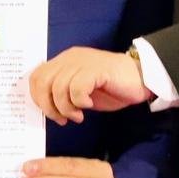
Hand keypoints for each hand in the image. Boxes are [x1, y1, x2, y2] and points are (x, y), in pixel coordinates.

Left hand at [28, 47, 151, 123]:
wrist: (142, 78)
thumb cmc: (112, 88)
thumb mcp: (81, 91)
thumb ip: (63, 93)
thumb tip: (47, 108)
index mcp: (64, 62)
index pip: (36, 77)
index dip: (38, 99)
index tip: (53, 115)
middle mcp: (70, 58)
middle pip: (42, 81)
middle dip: (49, 106)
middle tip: (63, 119)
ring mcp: (83, 62)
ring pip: (58, 86)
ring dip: (66, 107)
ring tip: (78, 115)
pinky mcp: (96, 69)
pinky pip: (77, 87)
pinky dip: (79, 101)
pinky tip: (89, 105)